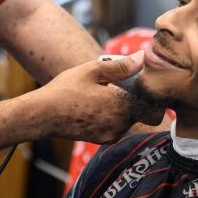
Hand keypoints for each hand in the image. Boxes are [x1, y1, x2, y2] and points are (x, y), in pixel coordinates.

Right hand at [27, 51, 149, 143]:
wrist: (43, 115)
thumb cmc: (65, 90)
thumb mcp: (92, 71)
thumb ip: (121, 66)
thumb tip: (142, 58)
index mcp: (122, 107)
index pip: (154, 109)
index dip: (151, 97)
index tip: (142, 85)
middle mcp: (120, 125)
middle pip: (141, 113)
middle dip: (135, 99)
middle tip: (120, 86)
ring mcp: (111, 135)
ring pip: (128, 120)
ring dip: (122, 107)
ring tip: (103, 94)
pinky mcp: (101, 140)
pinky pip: (116, 127)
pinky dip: (112, 116)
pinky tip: (96, 105)